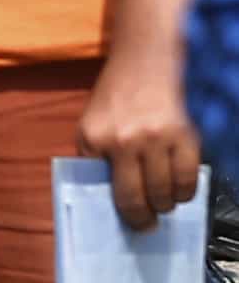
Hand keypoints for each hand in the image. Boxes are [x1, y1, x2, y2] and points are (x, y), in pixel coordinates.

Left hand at [80, 45, 205, 230]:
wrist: (149, 58)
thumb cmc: (119, 95)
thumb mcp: (92, 123)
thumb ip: (95, 157)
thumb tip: (107, 198)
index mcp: (94, 138)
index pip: (108, 192)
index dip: (125, 216)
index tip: (134, 224)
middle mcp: (124, 141)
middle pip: (139, 199)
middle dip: (146, 217)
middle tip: (150, 221)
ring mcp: (157, 139)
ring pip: (166, 193)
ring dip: (168, 204)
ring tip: (165, 200)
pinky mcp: (186, 136)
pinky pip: (189, 179)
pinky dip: (186, 190)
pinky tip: (181, 187)